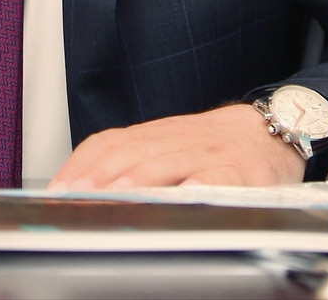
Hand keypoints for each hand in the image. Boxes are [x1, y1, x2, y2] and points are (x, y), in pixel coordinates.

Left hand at [48, 104, 306, 190]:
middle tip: (78, 196)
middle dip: (101, 175)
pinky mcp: (240, 171)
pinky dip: (198, 187)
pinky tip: (183, 198)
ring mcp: (206, 154)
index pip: (107, 143)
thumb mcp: (167, 147)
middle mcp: (175, 139)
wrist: (267, 129)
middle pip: (131, 152)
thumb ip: (131, 162)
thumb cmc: (210, 146)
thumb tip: (82, 190)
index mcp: (153, 135)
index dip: (81, 164)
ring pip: (167, 161)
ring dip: (139, 178)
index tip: (59, 189)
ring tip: (117, 195)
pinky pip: (217, 178)